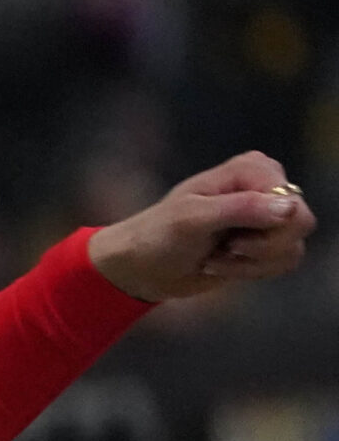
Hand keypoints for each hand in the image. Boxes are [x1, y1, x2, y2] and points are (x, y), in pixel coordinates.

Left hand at [89, 152, 315, 301]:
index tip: (229, 236)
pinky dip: (250, 271)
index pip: (290, 201)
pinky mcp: (267, 242)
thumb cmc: (158, 234)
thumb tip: (290, 208)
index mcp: (252, 168)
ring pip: (291, 248)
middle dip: (260, 247)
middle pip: (300, 224)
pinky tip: (221, 264)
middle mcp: (266, 187)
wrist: (142, 266)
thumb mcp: (193, 219)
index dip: (266, 227)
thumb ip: (241, 209)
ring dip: (249, 263)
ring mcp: (268, 216)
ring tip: (216, 255)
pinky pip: (282, 263)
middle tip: (225, 247)